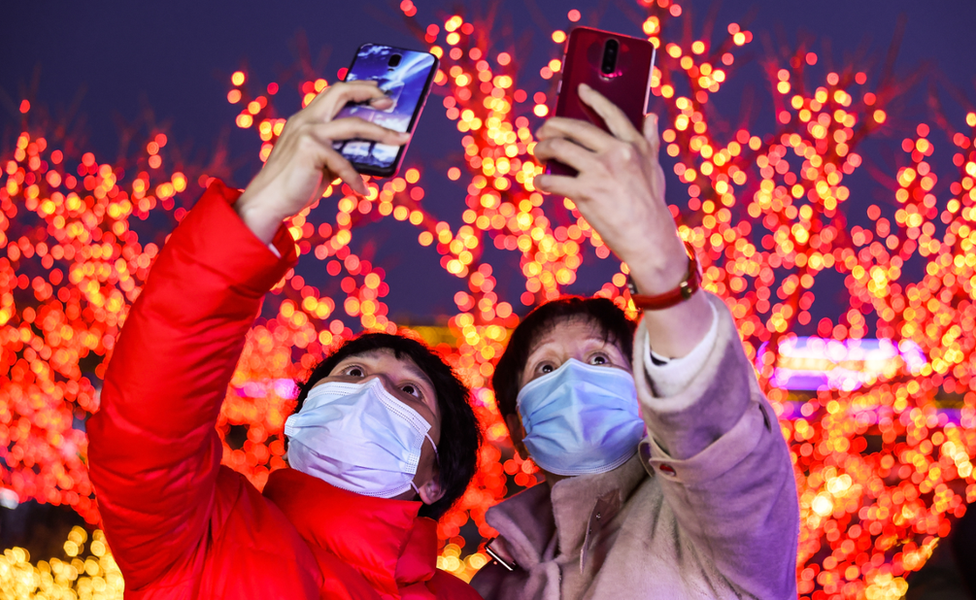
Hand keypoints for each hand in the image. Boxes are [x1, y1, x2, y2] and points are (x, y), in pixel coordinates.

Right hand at [235, 81, 409, 242]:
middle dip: (370, 92)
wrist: (268, 201)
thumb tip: (372, 150)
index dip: (359, 87)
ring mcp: (306, 132)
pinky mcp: (309, 150)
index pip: (335, 92)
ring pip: (353, 125)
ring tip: (402, 139)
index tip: (381, 92)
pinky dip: (356, 179)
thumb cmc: (296, 183)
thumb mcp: (321, 162)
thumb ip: (340, 151)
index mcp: (307, 118)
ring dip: (382, 132)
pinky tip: (364, 192)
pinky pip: (344, 164)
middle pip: (341, 92)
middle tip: (392, 102)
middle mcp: (306, 119)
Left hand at [534, 84, 711, 357]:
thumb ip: (649, 141)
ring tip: (538, 154)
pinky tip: (539, 180)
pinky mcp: (586, 192)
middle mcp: (616, 152)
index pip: (611, 113)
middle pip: (574, 128)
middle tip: (542, 131)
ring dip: (542, 149)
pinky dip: (542, 179)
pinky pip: (553, 179)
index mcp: (634, 144)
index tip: (579, 89)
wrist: (649, 238)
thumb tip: (651, 116)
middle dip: (552, 126)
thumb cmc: (651, 205)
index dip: (593, 97)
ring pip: (558, 147)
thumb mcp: (654, 168)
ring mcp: (600, 171)